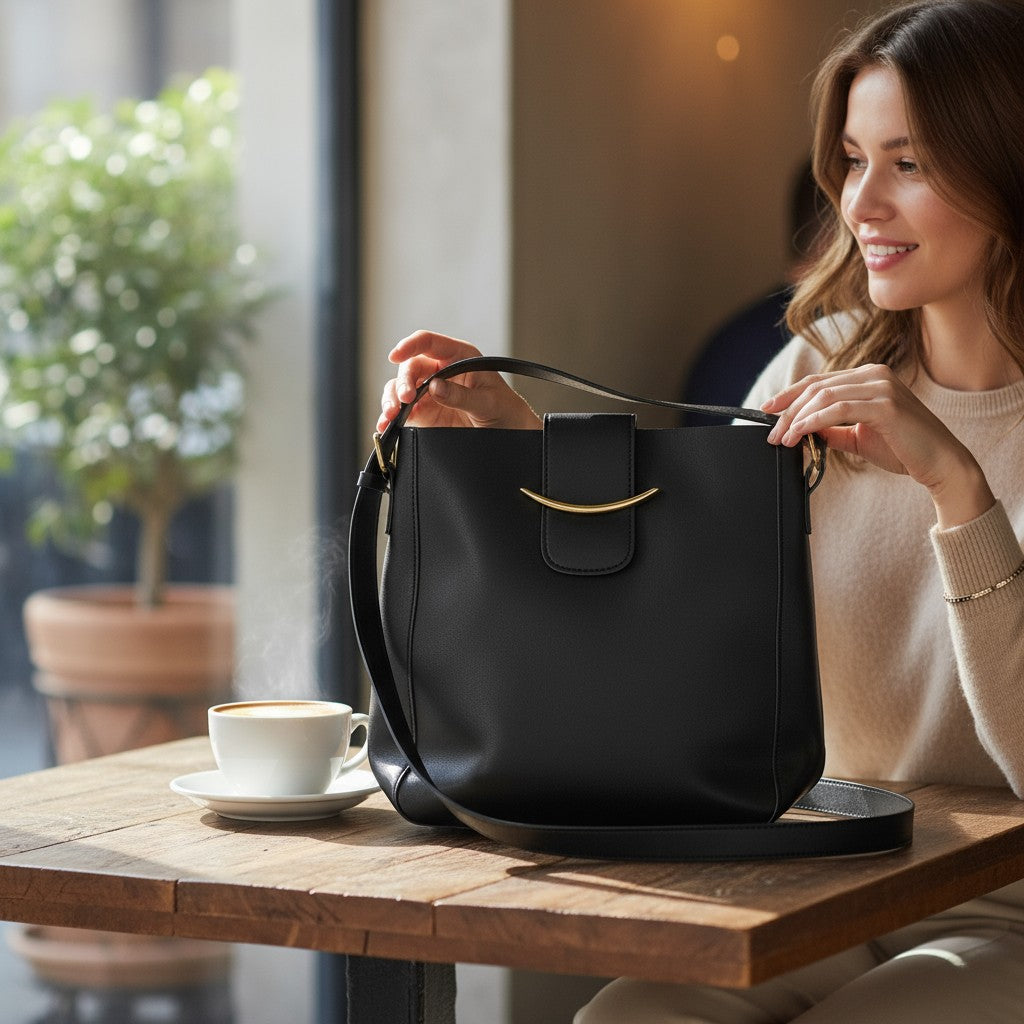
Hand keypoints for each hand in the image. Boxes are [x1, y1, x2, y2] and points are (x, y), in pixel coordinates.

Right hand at [376, 330, 539, 433]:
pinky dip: (391, 418)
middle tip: (406, 399)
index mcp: (458, 357)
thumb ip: (461, 395)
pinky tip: (386, 425)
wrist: (509, 434)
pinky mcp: (425, 414)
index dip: (410, 345)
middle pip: (410, 368)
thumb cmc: (504, 409)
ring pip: (401, 389)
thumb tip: (434, 387)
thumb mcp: (488, 402)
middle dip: (403, 382)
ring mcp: (430, 393)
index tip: (396, 355)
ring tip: (391, 415)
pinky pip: (402, 411)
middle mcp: (440, 371)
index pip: (428, 343)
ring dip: (392, 399)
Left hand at [761, 363, 993, 527]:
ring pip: (823, 396)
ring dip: (796, 419)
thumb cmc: (903, 449)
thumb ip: (833, 429)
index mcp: (869, 377)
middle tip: (771, 434)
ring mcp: (881, 387)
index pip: (819, 381)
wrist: (940, 463)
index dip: (789, 395)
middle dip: (787, 410)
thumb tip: (803, 429)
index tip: (767, 410)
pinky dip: (813, 422)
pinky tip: (799, 435)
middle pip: (816, 387)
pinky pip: (838, 409)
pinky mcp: (885, 405)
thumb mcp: (859, 436)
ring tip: (782, 439)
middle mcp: (875, 374)